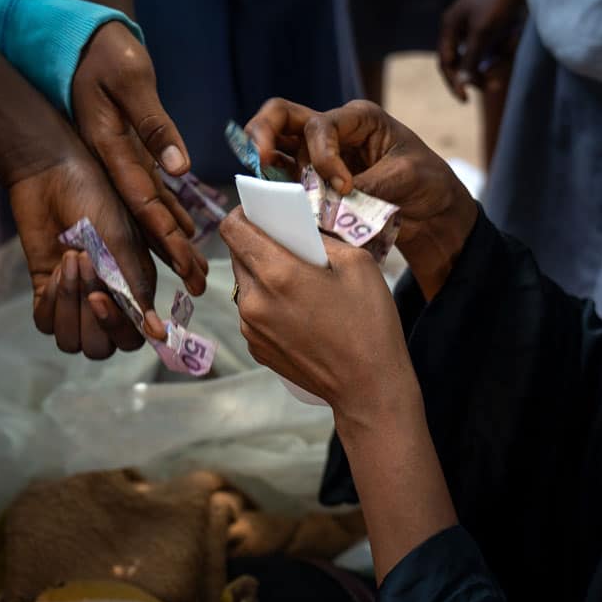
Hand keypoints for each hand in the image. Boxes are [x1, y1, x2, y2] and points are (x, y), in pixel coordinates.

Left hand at [9, 147, 171, 356]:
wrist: (53, 174)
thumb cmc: (97, 200)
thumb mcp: (122, 246)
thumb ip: (137, 291)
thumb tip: (157, 334)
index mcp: (133, 290)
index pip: (131, 339)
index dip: (116, 328)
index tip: (102, 297)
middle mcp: (106, 300)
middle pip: (100, 347)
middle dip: (89, 316)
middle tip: (87, 265)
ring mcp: (75, 298)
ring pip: (70, 340)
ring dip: (68, 304)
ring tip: (71, 259)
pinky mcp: (47, 290)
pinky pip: (45, 323)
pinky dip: (50, 299)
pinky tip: (56, 265)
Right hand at [72, 22, 206, 295]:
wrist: (79, 43)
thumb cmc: (104, 53)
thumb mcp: (130, 79)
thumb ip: (153, 124)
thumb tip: (180, 167)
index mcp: (109, 150)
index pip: (143, 201)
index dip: (165, 235)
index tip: (185, 265)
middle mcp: (112, 165)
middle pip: (146, 217)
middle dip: (172, 251)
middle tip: (196, 283)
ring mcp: (118, 163)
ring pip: (149, 210)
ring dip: (171, 239)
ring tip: (194, 269)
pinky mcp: (125, 155)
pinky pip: (149, 191)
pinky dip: (168, 212)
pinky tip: (186, 230)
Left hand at [220, 208, 421, 422]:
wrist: (368, 388)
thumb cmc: (369, 324)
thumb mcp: (357, 263)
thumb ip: (321, 238)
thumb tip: (300, 229)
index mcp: (276, 274)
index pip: (232, 229)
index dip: (243, 214)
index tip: (260, 213)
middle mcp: (253, 301)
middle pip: (237, 255)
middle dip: (258, 244)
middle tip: (288, 246)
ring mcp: (250, 328)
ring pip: (244, 284)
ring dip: (262, 275)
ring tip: (296, 281)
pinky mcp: (255, 347)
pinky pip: (252, 311)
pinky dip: (267, 302)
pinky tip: (298, 310)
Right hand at [247, 98, 477, 298]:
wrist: (431, 209)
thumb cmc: (425, 182)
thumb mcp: (404, 178)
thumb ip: (366, 187)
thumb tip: (329, 205)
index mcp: (358, 119)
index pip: (320, 126)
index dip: (323, 158)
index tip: (344, 188)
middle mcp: (332, 131)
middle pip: (281, 116)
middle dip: (262, 133)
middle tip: (259, 159)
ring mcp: (316, 155)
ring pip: (274, 145)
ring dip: (263, 164)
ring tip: (263, 189)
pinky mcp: (311, 182)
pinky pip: (282, 179)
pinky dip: (273, 189)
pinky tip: (272, 204)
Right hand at [438, 0, 523, 100]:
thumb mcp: (482, 32)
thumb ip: (470, 60)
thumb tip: (460, 85)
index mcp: (450, 28)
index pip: (446, 63)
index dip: (454, 82)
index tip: (465, 99)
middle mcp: (460, 28)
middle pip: (465, 62)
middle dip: (481, 73)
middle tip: (496, 86)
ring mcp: (478, 25)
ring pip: (484, 55)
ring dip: (497, 59)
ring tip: (510, 51)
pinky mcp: (495, 23)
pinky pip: (497, 44)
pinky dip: (506, 45)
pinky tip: (515, 33)